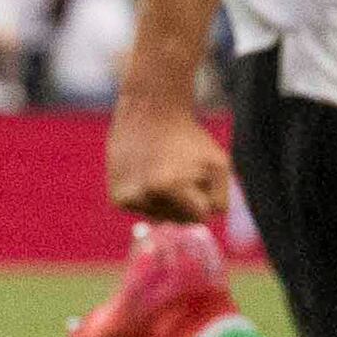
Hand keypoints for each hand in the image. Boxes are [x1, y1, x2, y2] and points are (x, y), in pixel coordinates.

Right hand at [105, 95, 234, 225]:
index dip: (204, 196)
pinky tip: (147, 175)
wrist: (148, 111)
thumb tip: (201, 225)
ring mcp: (128, 199)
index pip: (201, 218)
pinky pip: (146, 212)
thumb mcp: (218, 164)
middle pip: (180, 221)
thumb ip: (219, 199)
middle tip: (178, 170)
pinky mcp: (117, 200)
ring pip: (162, 218)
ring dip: (167, 200)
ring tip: (162, 171)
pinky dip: (150, 197)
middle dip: (186, 201)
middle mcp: (142, 195)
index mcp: (168, 186)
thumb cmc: (189, 138)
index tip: (197, 173)